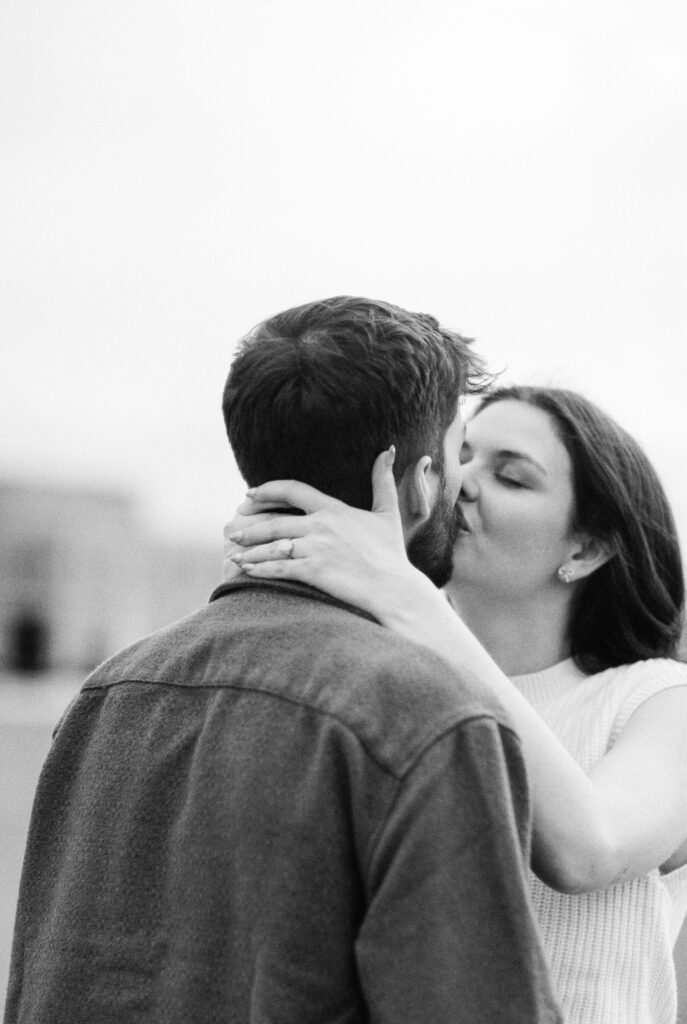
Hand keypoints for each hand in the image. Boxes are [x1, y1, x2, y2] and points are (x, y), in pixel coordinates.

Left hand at [224, 448, 432, 622]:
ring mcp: (316, 548)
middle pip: (274, 521)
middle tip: (233, 530)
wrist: (395, 588)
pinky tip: (247, 572)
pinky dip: (260, 569)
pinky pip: (278, 568)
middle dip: (250, 527)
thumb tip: (387, 450)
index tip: (250, 496)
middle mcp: (320, 525)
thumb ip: (382, 481)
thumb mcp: (388, 512)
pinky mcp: (314, 571)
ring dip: (249, 551)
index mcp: (333, 509)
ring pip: (272, 546)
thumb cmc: (391, 554)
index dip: (268, 491)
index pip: (292, 491)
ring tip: (234, 555)